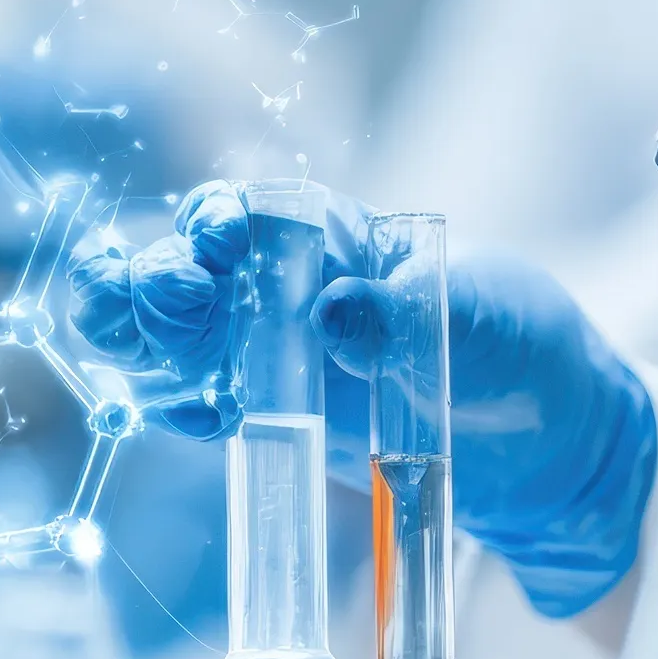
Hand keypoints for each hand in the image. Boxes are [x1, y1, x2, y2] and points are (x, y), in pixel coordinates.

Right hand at [68, 182, 657, 617]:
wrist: (545, 446)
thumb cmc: (520, 349)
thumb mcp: (485, 323)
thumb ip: (408, 317)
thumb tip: (334, 310)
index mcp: (342, 237)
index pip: (267, 212)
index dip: (228, 217)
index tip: (217, 237)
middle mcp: (291, 286)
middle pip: (202, 267)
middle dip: (166, 273)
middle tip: (163, 295)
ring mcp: (274, 351)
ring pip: (183, 330)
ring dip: (142, 327)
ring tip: (112, 331)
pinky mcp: (271, 414)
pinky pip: (204, 403)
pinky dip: (174, 402)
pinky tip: (158, 403)